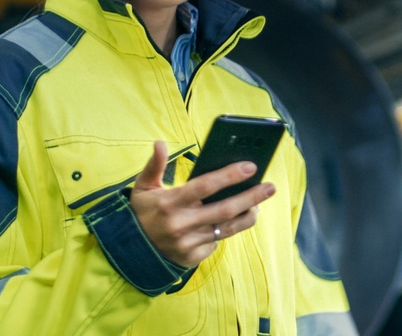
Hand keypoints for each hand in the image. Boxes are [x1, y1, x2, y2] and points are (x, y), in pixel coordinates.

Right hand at [128, 140, 275, 267]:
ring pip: (227, 229)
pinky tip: (232, 220)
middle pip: (225, 209)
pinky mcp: (192, 258)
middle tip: (270, 187)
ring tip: (259, 204)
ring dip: (247, 215)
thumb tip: (160, 143)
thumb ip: (154, 165)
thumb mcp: (143, 187)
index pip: (205, 186)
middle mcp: (181, 224)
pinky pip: (216, 242)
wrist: (131, 250)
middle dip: (252, 197)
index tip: (250, 166)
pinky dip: (226, 230)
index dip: (230, 176)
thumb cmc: (142, 211)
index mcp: (169, 202)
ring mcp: (188, 243)